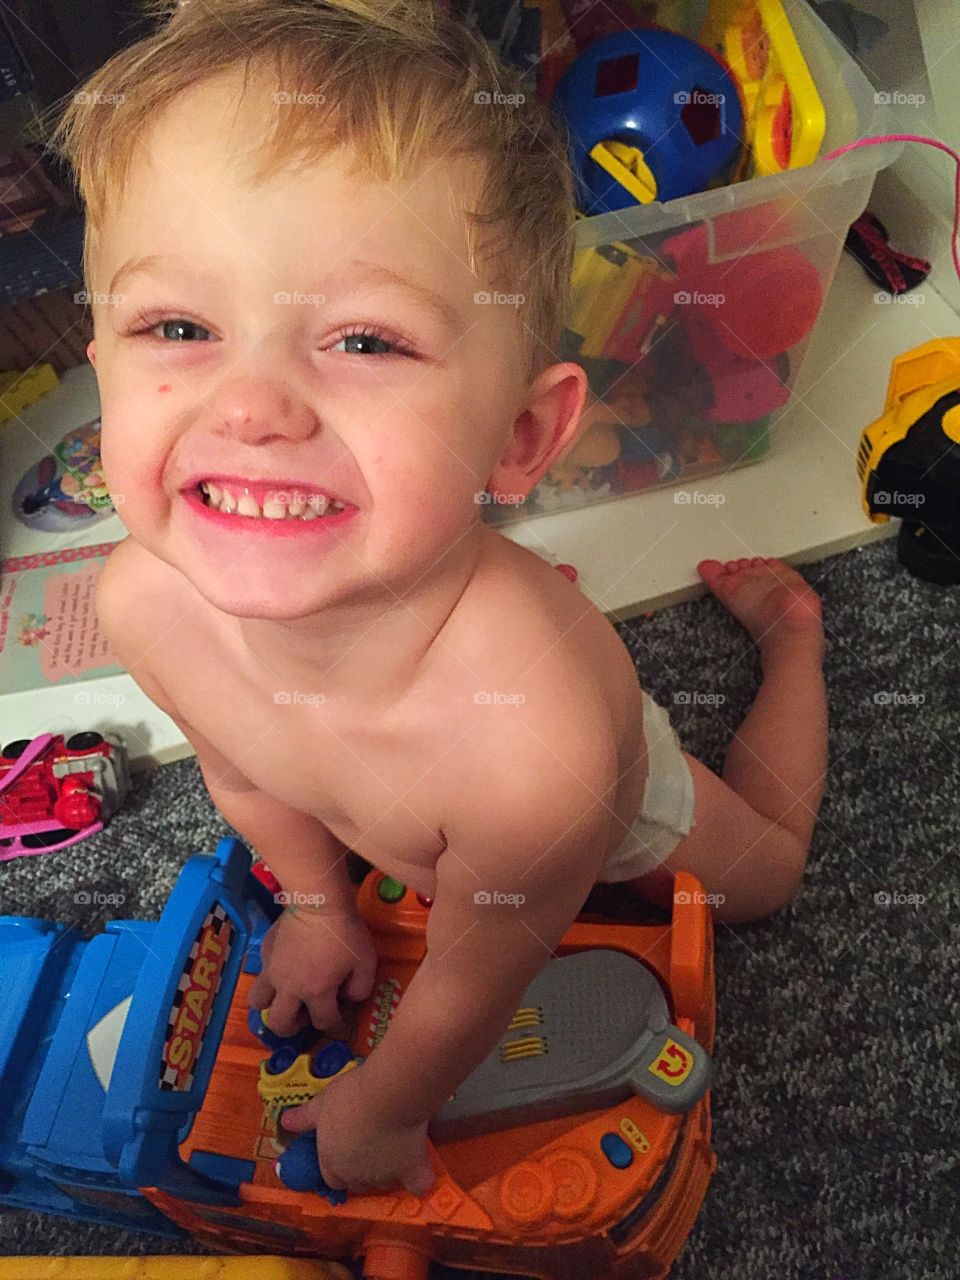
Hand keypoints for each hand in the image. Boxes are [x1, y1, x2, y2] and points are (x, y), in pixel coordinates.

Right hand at [249, 905, 376, 1035]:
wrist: (317, 899)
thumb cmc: (346, 931)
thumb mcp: (366, 962)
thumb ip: (361, 988)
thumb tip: (348, 998)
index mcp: (316, 992)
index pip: (322, 1022)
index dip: (334, 1021)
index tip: (339, 1011)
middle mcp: (289, 988)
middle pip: (280, 1024)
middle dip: (293, 1027)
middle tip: (304, 1014)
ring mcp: (272, 970)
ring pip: (258, 1002)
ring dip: (272, 1005)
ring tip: (286, 996)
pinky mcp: (264, 951)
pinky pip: (262, 973)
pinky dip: (272, 976)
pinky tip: (287, 963)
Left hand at [281, 1063, 435, 1196]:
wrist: (387, 1094)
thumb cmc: (350, 1096)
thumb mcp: (322, 1103)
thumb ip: (305, 1117)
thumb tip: (284, 1122)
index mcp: (332, 1162)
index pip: (331, 1178)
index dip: (337, 1164)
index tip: (345, 1146)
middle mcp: (356, 1176)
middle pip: (357, 1182)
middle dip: (361, 1167)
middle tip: (369, 1138)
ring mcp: (384, 1176)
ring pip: (384, 1180)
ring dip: (386, 1168)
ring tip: (392, 1138)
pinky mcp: (411, 1170)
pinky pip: (417, 1184)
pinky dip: (419, 1180)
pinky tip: (420, 1170)